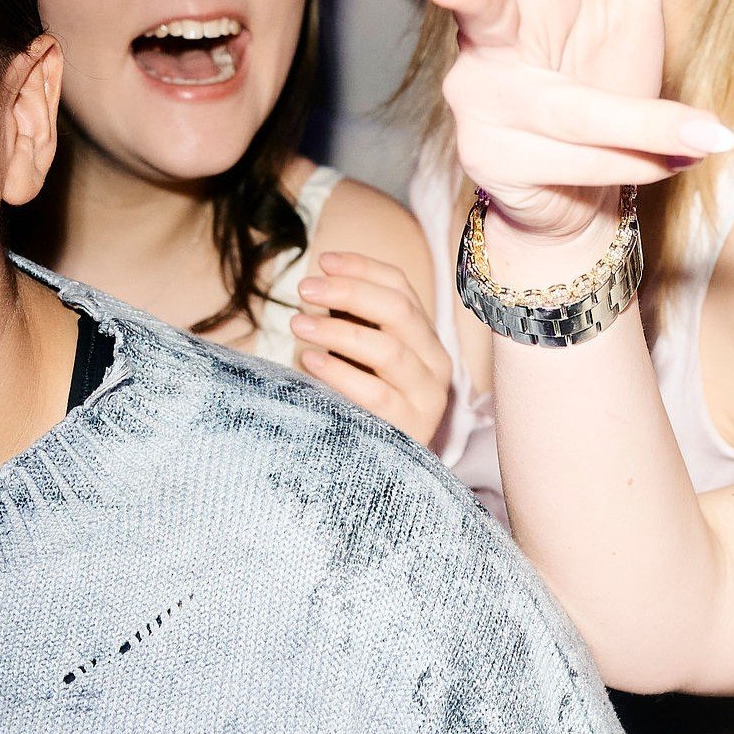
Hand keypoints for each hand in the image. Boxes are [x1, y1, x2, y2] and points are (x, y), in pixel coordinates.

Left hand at [290, 251, 451, 446]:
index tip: (323, 260)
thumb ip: (353, 323)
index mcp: (425, 338)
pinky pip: (375, 393)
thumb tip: (323, 280)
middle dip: (349, 292)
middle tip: (305, 289)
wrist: (381, 473)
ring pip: (388, 349)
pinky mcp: (410, 428)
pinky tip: (310, 360)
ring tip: (297, 324)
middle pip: (399, 310)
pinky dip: (340, 373)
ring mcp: (427, 396)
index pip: (401, 287)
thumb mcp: (362, 358)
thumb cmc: (363, 406)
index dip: (362, 268)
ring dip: (338, 331)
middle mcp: (435, 363)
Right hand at [386, 0, 733, 250]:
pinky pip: (579, 158)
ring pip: (563, 107)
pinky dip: (635, 161)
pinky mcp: (491, 157)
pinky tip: (675, 161)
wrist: (586, 183)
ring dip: (636, 124)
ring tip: (699, 138)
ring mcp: (483, 96)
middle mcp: (491, 31)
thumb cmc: (600, 66)